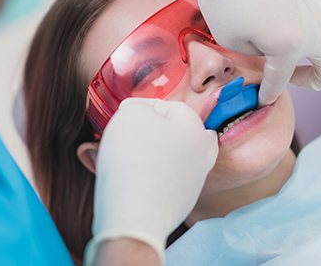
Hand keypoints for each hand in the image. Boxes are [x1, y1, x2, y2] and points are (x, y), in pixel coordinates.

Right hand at [85, 98, 217, 264]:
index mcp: (195, 129)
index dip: (142, 106)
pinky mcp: (178, 205)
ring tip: (120, 156)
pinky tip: (126, 178)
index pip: (170, 106)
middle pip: (177, 134)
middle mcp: (200, 156)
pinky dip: (146, 177)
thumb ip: (137, 106)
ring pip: (169, 159)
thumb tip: (137, 113)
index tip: (122, 114)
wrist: (135, 215)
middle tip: (128, 134)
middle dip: (151, 132)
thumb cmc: (134, 158)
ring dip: (147, 154)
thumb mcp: (131, 114)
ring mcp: (191, 183)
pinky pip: (161, 182)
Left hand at [144, 0, 320, 104]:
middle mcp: (314, 26)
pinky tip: (315, 17)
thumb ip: (255, 54)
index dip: (269, 93)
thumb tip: (267, 50)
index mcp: (289, 46)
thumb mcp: (229, 39)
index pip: (281, 80)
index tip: (262, 99)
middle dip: (315, 81)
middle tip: (294, 78)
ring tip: (311, 48)